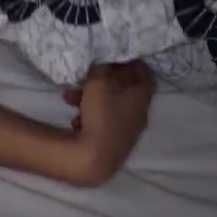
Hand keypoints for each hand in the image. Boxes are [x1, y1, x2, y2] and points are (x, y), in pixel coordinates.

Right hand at [63, 60, 156, 184]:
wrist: (94, 159)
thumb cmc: (100, 114)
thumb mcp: (98, 81)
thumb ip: (103, 66)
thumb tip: (107, 57)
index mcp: (142, 98)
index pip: (146, 76)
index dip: (133, 64)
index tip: (117, 58)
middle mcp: (140, 115)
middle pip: (126, 92)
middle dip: (104, 82)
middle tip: (87, 77)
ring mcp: (129, 133)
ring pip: (111, 108)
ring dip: (93, 99)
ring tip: (70, 98)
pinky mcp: (116, 146)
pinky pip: (105, 124)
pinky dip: (92, 117)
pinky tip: (76, 120)